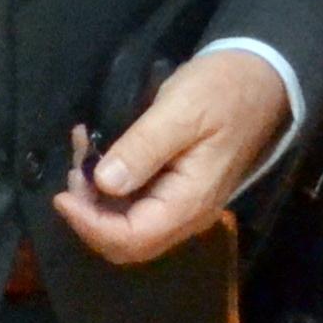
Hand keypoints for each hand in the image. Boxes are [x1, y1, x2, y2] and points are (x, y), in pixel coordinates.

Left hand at [51, 49, 290, 267]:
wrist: (261, 78)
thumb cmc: (222, 90)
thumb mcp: (180, 110)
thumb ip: (143, 148)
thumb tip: (105, 183)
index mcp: (190, 201)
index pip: (131, 238)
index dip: (90, 224)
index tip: (62, 195)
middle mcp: (188, 214)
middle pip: (127, 244)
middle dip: (90, 217)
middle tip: (72, 174)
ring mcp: (184, 205)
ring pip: (129, 228)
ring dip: (97, 202)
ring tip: (81, 156)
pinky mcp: (178, 191)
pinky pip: (138, 207)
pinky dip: (110, 189)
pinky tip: (99, 156)